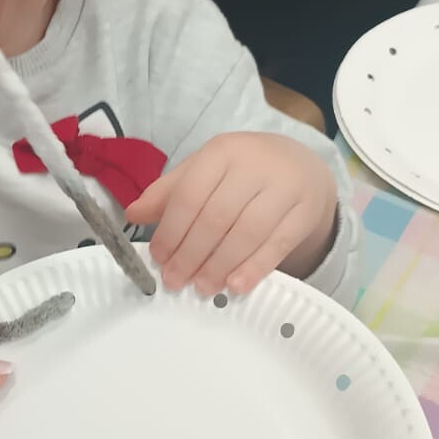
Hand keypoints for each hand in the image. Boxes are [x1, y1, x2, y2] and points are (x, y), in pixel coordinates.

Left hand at [127, 131, 337, 295]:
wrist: (300, 165)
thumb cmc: (242, 171)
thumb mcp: (204, 170)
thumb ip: (169, 192)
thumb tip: (133, 213)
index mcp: (222, 151)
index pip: (190, 195)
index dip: (171, 231)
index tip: (158, 257)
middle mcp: (255, 165)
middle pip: (216, 217)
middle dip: (191, 254)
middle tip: (175, 280)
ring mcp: (284, 187)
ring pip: (247, 233)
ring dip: (220, 265)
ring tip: (202, 287)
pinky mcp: (305, 211)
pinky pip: (278, 245)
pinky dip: (255, 268)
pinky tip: (235, 285)